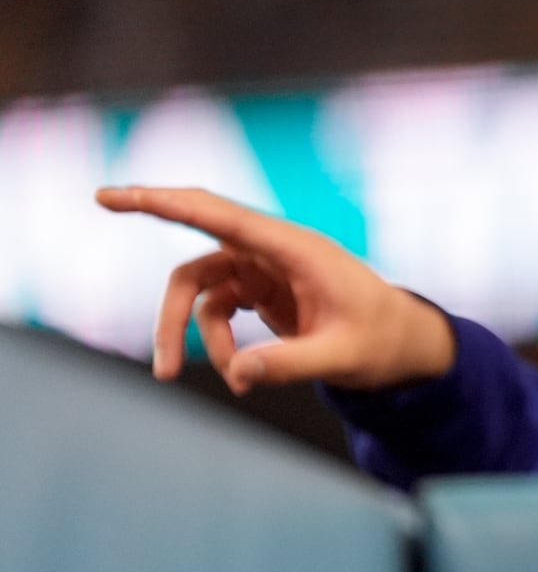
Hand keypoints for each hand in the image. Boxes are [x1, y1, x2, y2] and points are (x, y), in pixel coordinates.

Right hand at [95, 186, 456, 394]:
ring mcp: (265, 269)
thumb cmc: (382, 341)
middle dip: (158, 265)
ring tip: (194, 377)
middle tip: (101, 207)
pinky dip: (215, 341)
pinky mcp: (262, 290)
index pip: (222, 217)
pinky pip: (216, 309)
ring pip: (199, 289)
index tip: (117, 194)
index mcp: (296, 248)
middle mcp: (275, 251)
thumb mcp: (344, 358)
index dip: (166, 202)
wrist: (403, 344)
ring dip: (187, 332)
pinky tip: (239, 371)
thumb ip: (292, 365)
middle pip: (198, 249)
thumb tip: (239, 375)